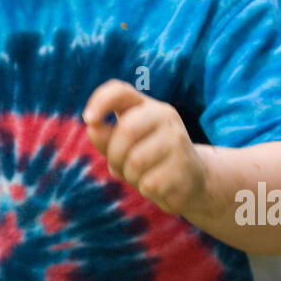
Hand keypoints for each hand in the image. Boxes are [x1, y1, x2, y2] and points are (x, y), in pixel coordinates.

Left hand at [82, 79, 209, 220]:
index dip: (101, 101)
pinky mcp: (185, 166)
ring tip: (141, 176)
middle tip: (120, 166)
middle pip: (127, 130)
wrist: (191, 181)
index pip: (121, 91)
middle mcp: (165, 116)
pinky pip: (149, 182)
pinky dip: (145, 189)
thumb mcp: (123, 146)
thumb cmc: (148, 159)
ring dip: (129, 175)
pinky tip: (157, 185)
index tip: (88, 119)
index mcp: (146, 106)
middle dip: (114, 155)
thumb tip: (93, 127)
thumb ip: (105, 136)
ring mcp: (178, 140)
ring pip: (136, 161)